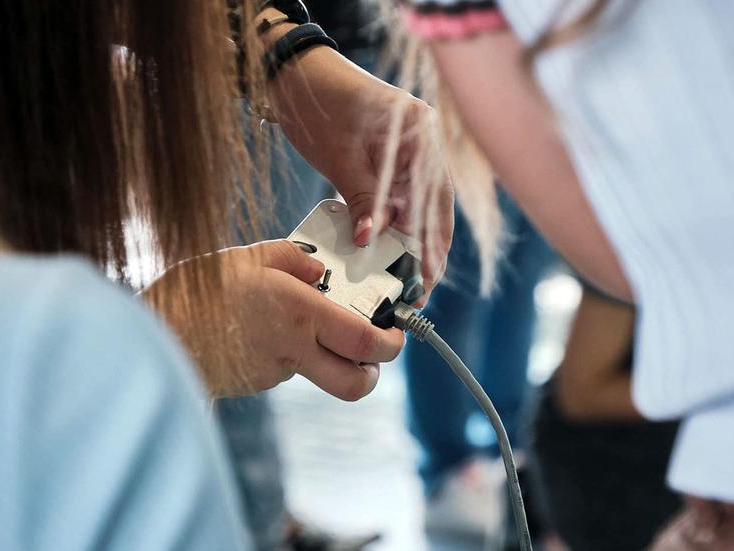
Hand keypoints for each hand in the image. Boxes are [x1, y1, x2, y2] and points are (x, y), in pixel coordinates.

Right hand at [150, 240, 404, 398]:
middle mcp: (294, 349)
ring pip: (319, 373)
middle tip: (372, 352)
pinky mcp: (255, 383)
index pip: (365, 341)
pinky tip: (259, 330)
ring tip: (299, 324)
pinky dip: (286, 353)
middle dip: (374, 371)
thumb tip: (320, 270)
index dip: (391, 343)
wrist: (151, 332)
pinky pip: (286, 370)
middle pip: (356, 382)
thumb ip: (293, 259)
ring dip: (324, 355)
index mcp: (299, 313)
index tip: (395, 333)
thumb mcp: (247, 257)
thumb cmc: (197, 290)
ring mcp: (274, 371)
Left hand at [269, 46, 453, 305]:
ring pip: (416, 210)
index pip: (434, 196)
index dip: (433, 240)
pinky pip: (397, 203)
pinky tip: (386, 255)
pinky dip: (391, 229)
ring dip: (410, 244)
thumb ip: (363, 199)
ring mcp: (408, 154)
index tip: (428, 273)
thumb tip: (371, 241)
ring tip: (406, 282)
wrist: (298, 78)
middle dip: (427, 250)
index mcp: (420, 133)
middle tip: (420, 290)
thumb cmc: (320, 104)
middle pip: (432, 207)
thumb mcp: (341, 157)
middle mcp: (422, 144)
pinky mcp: (390, 165)